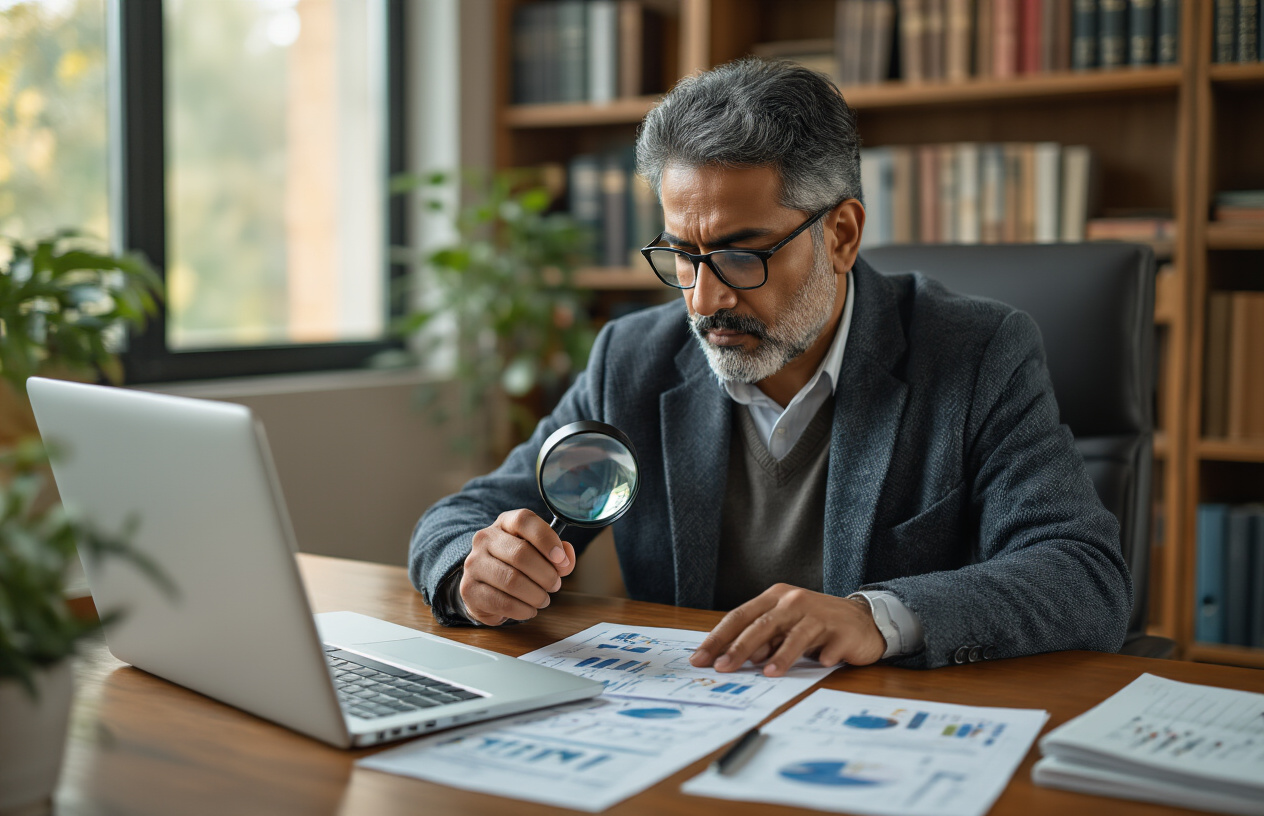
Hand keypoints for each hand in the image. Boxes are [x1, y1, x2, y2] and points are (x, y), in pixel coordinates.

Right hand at [459, 509, 575, 625]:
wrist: (485, 587)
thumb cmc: (518, 567)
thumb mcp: (540, 554)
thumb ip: (559, 555)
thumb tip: (566, 558)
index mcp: (505, 523)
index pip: (524, 520)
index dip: (546, 539)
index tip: (561, 559)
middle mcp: (485, 539)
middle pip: (520, 554)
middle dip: (546, 575)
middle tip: (555, 585)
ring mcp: (474, 564)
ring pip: (512, 580)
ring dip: (536, 595)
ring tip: (543, 599)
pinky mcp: (469, 590)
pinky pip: (502, 602)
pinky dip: (523, 610)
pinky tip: (529, 609)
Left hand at [689, 584, 885, 675]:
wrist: (862, 620)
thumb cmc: (815, 624)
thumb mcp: (784, 627)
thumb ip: (761, 639)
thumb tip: (735, 658)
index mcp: (775, 598)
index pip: (740, 616)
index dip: (718, 638)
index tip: (700, 658)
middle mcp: (794, 601)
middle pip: (763, 624)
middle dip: (740, 648)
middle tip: (723, 668)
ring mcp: (819, 614)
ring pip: (795, 635)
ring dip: (782, 655)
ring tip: (768, 673)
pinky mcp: (842, 630)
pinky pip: (830, 645)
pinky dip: (825, 654)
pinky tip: (822, 662)